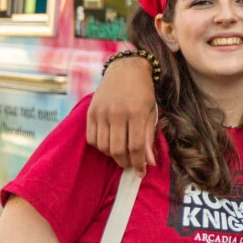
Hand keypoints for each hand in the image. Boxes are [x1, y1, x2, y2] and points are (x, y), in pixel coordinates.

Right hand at [86, 57, 158, 173]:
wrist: (126, 69)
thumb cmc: (143, 91)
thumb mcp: (151, 112)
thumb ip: (149, 137)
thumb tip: (150, 162)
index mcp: (136, 112)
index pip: (136, 146)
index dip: (138, 163)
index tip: (141, 173)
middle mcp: (117, 113)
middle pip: (118, 149)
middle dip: (125, 162)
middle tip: (131, 165)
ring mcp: (102, 112)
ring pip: (103, 146)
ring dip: (112, 156)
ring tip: (121, 154)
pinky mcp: (91, 112)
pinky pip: (91, 138)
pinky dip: (100, 146)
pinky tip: (109, 144)